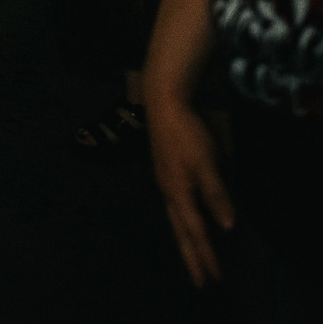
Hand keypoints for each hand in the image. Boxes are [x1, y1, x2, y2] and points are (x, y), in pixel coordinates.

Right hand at [148, 99, 233, 286]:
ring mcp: (164, 184)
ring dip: (186, 244)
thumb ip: (216, 194)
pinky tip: (186, 224)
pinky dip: (182, 226)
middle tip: (201, 282)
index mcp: (179, 194)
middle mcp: (169, 194)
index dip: (206, 255)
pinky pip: (174, 210)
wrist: (163, 106)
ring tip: (193, 260)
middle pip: (180, 233)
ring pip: (175, 222)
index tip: (214, 278)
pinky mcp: (165, 175)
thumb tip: (227, 227)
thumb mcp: (208, 163)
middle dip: (192, 258)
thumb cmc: (187, 135)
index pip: (196, 232)